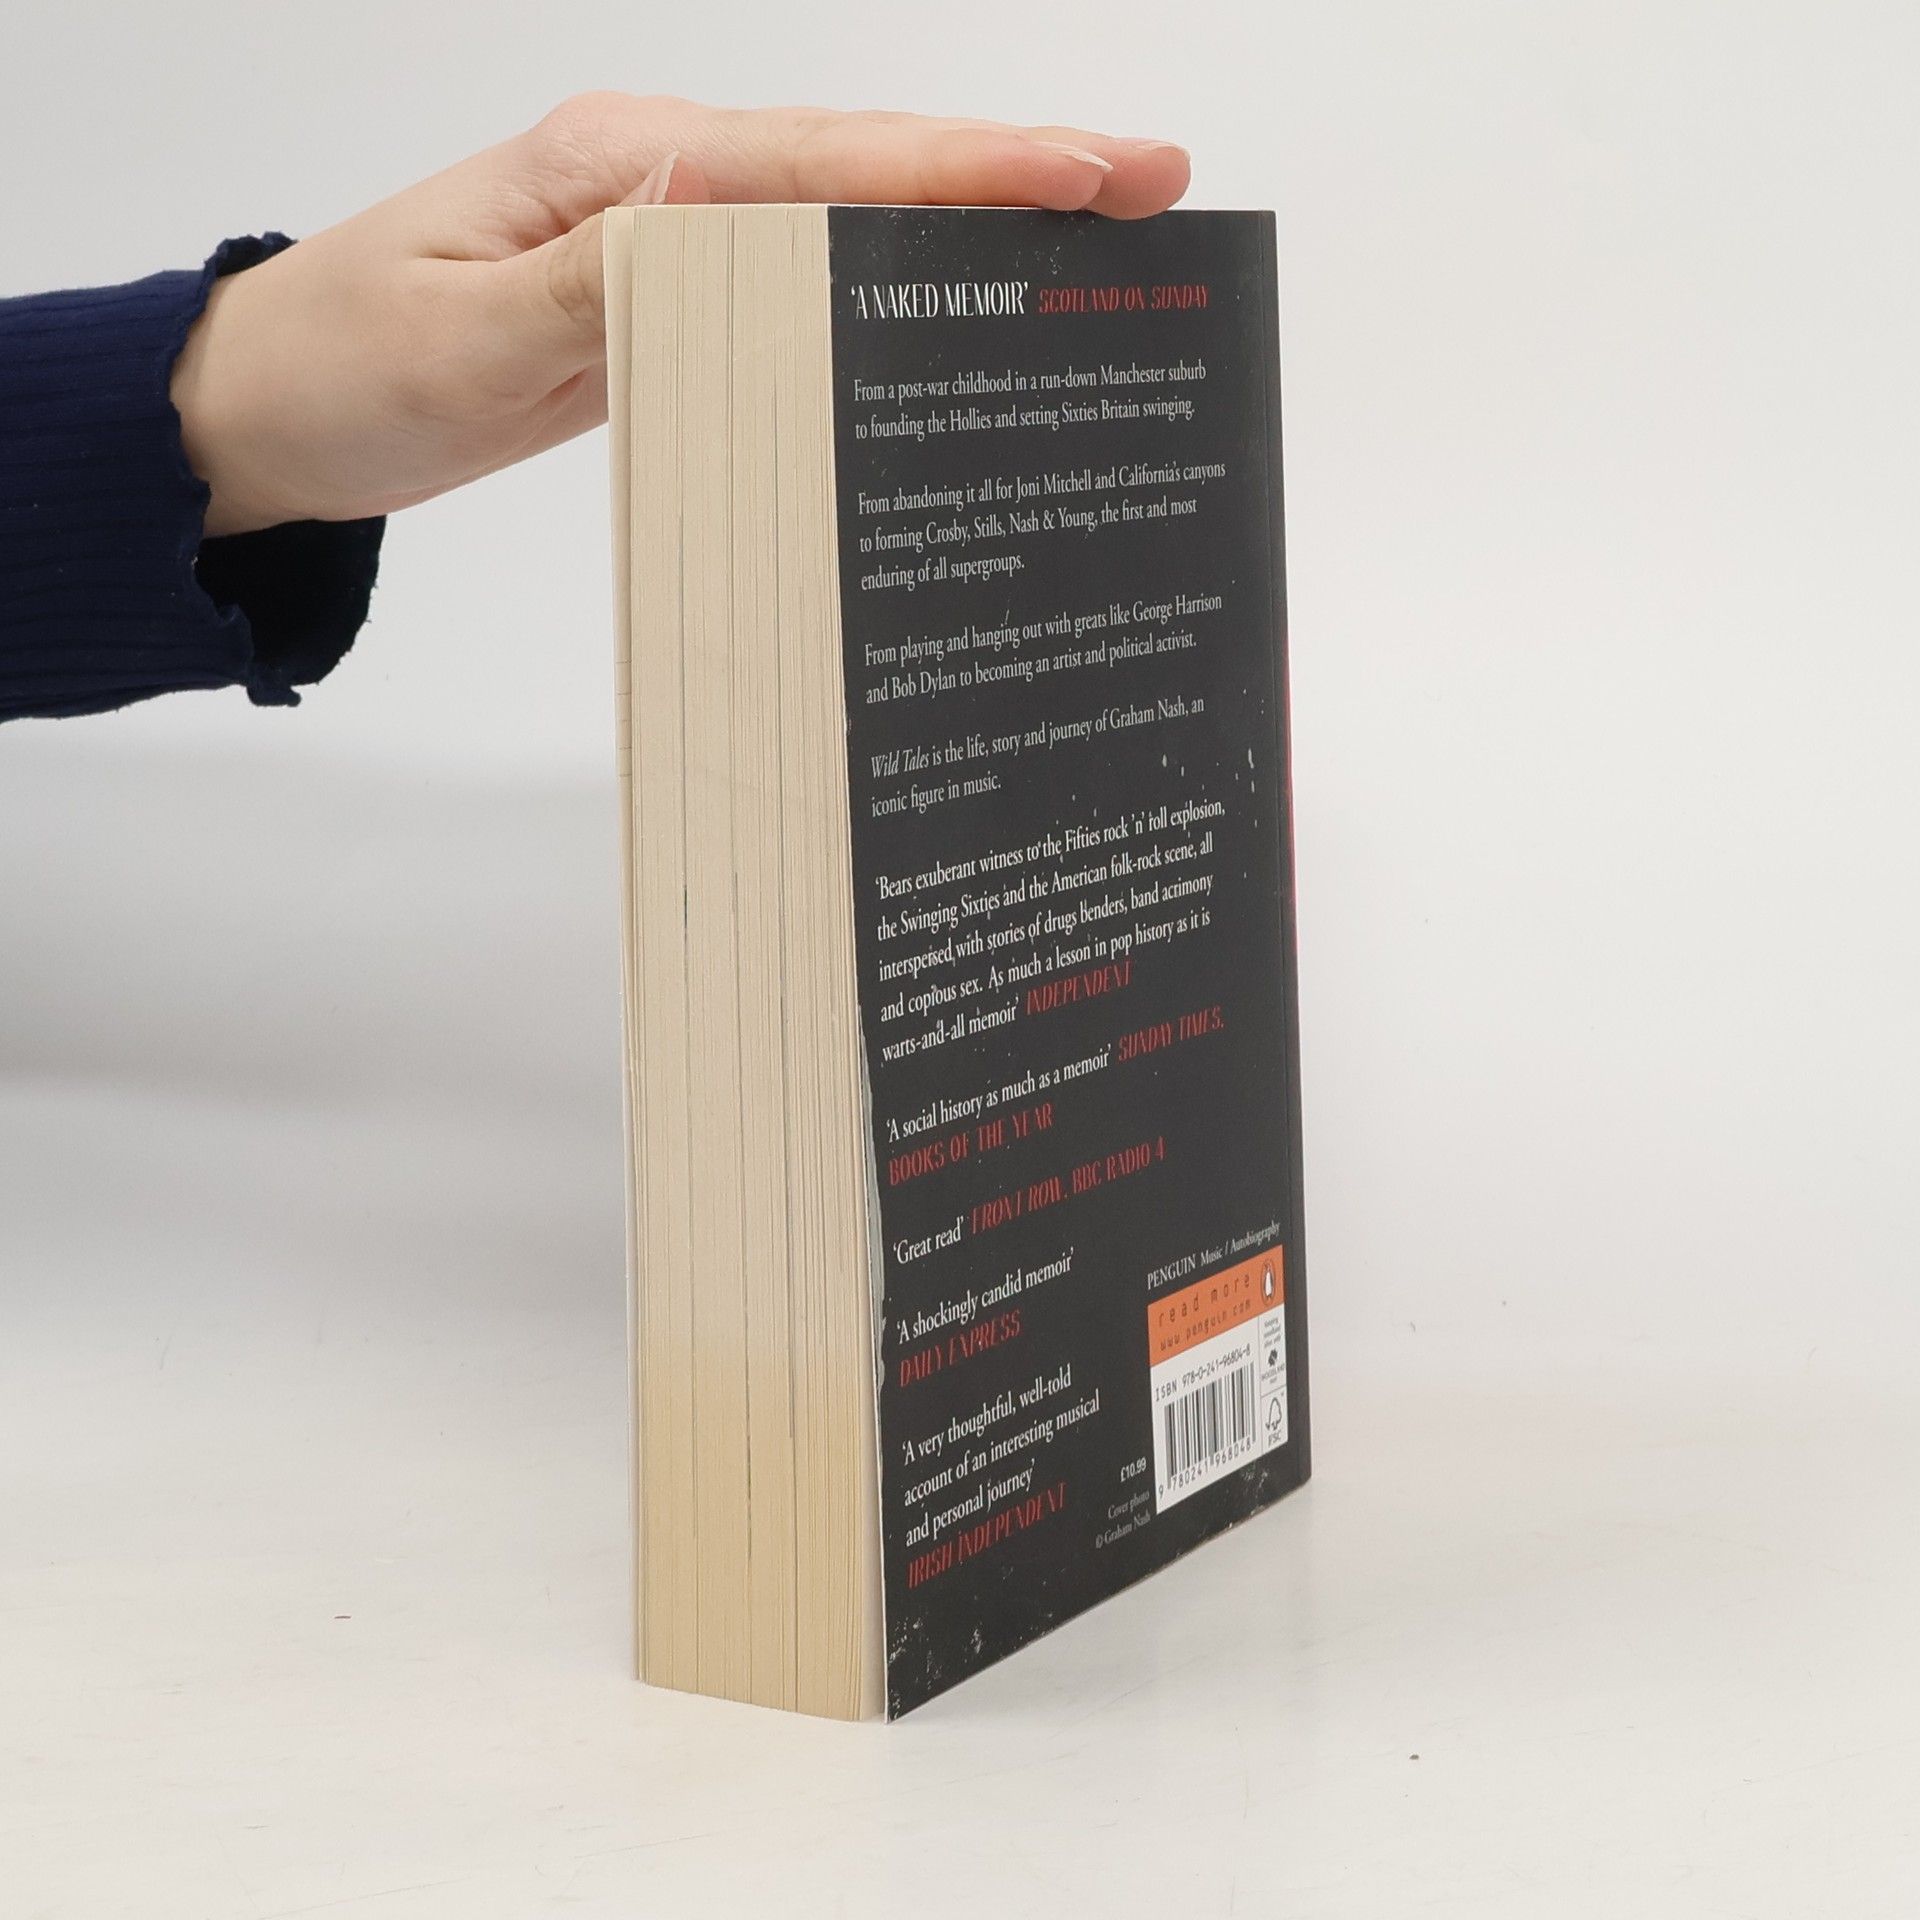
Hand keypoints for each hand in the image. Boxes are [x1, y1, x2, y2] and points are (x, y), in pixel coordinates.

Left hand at [169, 95, 1190, 536]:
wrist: (267, 411)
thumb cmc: (344, 367)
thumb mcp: (457, 336)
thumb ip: (602, 291)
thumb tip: (738, 238)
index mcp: (621, 171)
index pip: (822, 163)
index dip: (961, 168)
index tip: (1088, 175)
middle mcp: (658, 190)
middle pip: (862, 175)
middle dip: (1009, 181)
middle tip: (1153, 191)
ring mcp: (665, 247)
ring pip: (845, 231)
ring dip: (965, 235)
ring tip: (1092, 253)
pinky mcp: (661, 310)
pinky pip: (796, 294)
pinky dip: (884, 299)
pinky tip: (949, 322)